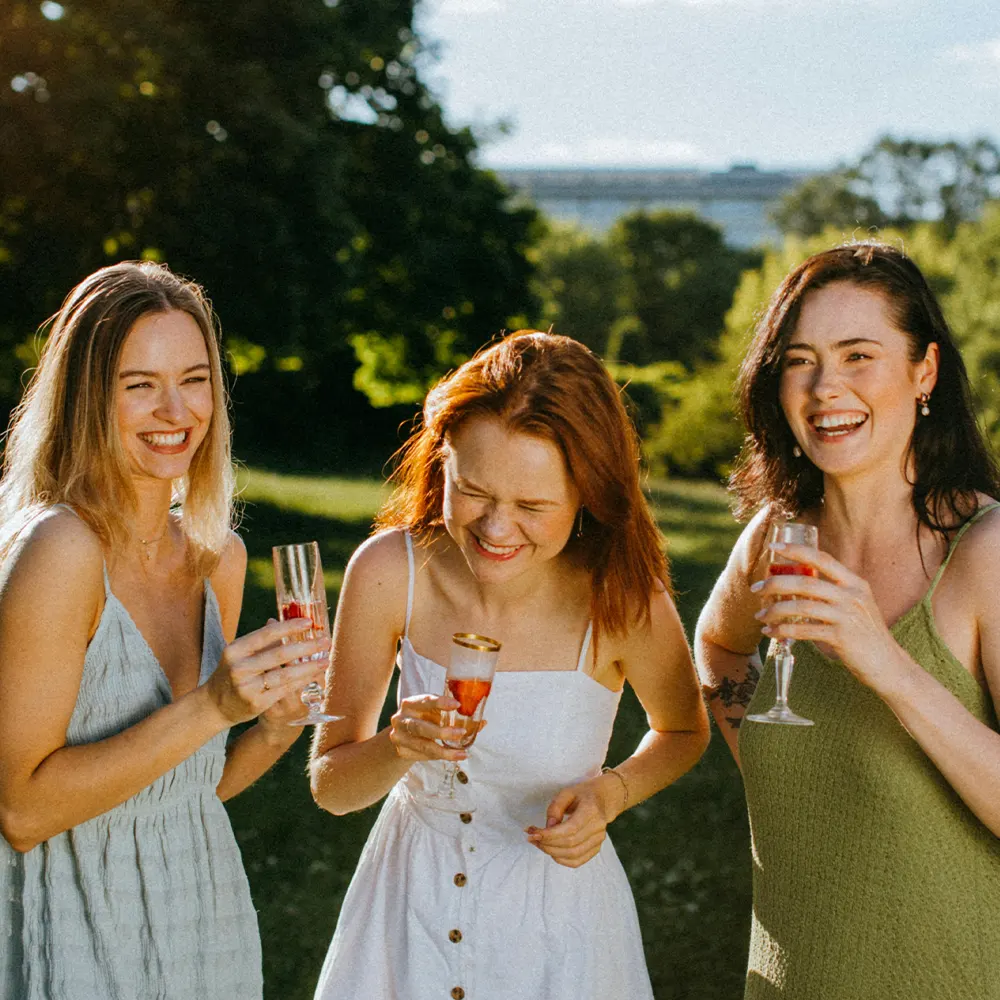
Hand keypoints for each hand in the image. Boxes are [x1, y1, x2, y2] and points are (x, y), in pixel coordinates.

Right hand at [204, 618, 329, 725]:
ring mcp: (247, 688)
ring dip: (309, 667)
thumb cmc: (233, 673)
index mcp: (235, 650)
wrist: (214, 706)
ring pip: (285, 675)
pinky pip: (285, 690)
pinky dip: (302, 682)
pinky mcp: (256, 704)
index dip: (288, 627)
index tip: (309, 622)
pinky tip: (314, 676)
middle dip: (306, 647)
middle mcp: (239, 668)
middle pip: (279, 654)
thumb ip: (262, 640)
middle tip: (326, 641)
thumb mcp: (240, 653)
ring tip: (325, 659)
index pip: (265, 634)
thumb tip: (288, 621)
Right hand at [388, 694, 473, 761]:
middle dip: (442, 732)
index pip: (425, 701)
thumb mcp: (433, 712)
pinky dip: (440, 756)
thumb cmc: (424, 719)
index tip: (457, 705)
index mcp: (410, 703)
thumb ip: (453, 714)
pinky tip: (454, 756)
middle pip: (420, 727)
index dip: (440, 703)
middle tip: (461, 734)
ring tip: (462, 753)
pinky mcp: (402, 751)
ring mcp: (399, 736)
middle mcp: (401, 719)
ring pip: (423, 745)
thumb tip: (482, 722)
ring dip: (444, 751)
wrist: (403, 735)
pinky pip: (424, 755)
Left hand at [525, 774, 620, 868]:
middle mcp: (597, 828)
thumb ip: (555, 808)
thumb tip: (548, 828)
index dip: (550, 835)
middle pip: (570, 844)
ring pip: (573, 855)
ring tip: (539, 843)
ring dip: (551, 852)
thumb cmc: (583, 794)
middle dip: (547, 844)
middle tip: (532, 837)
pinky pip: (577, 861)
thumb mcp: (567, 793)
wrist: (604, 799)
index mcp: (591, 810)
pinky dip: (562, 860)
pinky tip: (551, 851)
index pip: (570, 829)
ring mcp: (599, 840)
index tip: (533, 833)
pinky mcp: (596, 848)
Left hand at [751, 542, 904, 689]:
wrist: (889, 665)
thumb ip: (834, 592)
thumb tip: (799, 583)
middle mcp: (852, 595)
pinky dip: (783, 631)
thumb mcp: (856, 605)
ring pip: (801, 606)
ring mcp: (848, 616)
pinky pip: (803, 630)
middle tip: (756, 588)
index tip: (773, 547)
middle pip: (805, 582)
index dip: (796, 550)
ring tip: (760, 616)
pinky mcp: (841, 637)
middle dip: (775, 583)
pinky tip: (770, 633)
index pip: (822, 558)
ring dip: (775, 610)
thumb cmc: (866, 635)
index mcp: (855, 583)